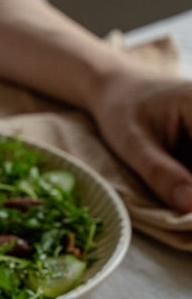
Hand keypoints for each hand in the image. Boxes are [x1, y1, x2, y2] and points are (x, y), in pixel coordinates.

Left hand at [0, 0, 191, 209]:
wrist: (114, 87)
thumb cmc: (120, 109)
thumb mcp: (133, 144)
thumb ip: (162, 174)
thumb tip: (191, 207)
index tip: (187, 210)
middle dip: (190, 188)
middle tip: (180, 211)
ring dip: (188, 186)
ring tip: (156, 178)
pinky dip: (187, 182)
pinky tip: (176, 189)